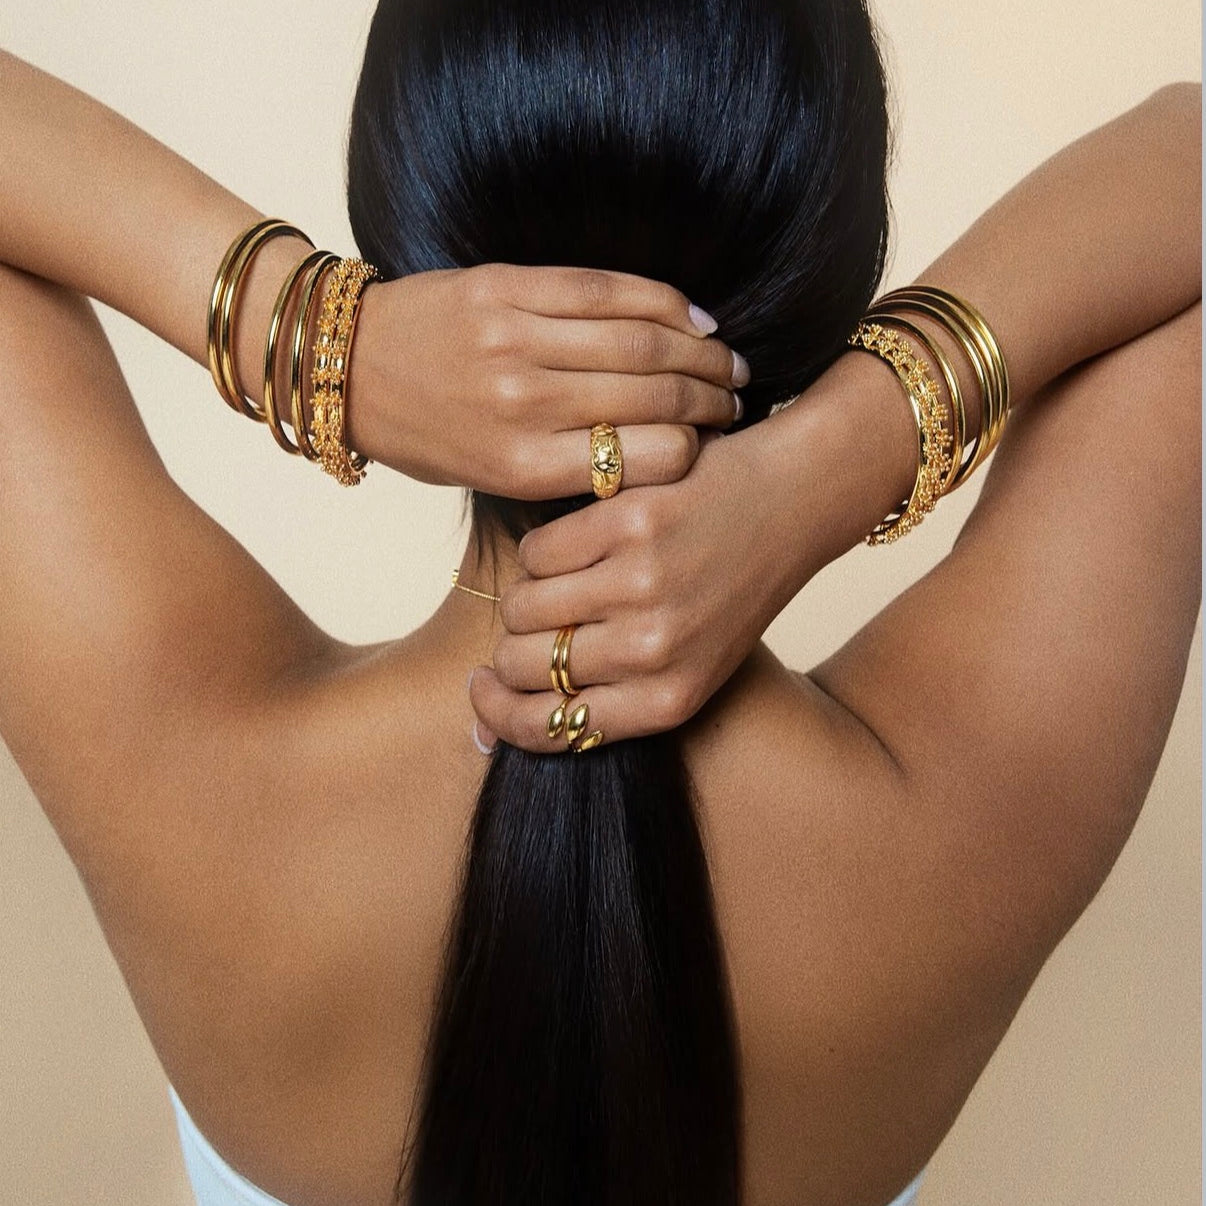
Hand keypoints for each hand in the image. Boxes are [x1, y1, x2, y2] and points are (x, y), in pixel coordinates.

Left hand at [345, 262, 748, 497]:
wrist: (346, 367)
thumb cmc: (423, 436)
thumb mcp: (488, 479)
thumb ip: (564, 471)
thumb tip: (655, 458)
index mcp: (521, 467)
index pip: (644, 459)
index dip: (694, 452)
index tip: (714, 448)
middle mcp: (525, 405)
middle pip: (652, 397)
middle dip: (710, 398)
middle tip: (740, 400)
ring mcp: (517, 340)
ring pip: (640, 340)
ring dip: (700, 350)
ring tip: (728, 361)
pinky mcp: (508, 287)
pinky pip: (605, 290)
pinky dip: (661, 303)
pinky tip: (692, 318)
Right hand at [468, 351, 910, 750]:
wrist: (792, 504)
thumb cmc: (728, 593)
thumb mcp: (686, 668)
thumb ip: (601, 700)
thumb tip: (480, 726)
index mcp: (670, 700)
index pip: (547, 729)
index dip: (497, 713)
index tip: (480, 688)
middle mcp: (656, 650)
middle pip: (520, 665)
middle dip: (512, 646)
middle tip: (537, 622)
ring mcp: (642, 584)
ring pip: (520, 606)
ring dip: (528, 594)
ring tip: (569, 578)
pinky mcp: (629, 522)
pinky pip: (537, 552)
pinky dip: (545, 549)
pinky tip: (584, 541)